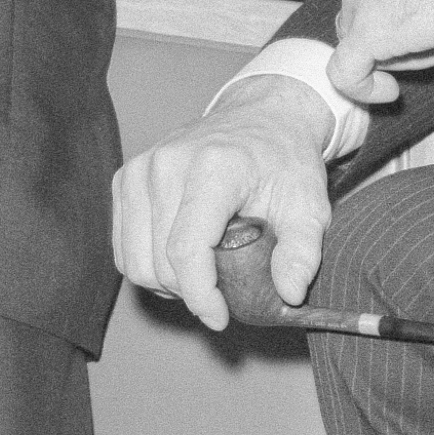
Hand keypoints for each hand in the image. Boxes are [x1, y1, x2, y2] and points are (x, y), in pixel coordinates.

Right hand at [112, 80, 333, 326]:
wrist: (261, 116)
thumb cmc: (284, 161)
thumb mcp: (310, 204)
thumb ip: (302, 250)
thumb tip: (288, 293)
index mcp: (212, 167)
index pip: (187, 249)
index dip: (201, 296)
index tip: (221, 318)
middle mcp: (166, 165)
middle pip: (159, 263)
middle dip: (190, 293)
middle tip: (223, 292)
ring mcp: (140, 170)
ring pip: (134, 262)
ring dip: (166, 284)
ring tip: (202, 277)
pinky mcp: (126, 179)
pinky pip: (123, 248)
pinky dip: (148, 266)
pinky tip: (180, 262)